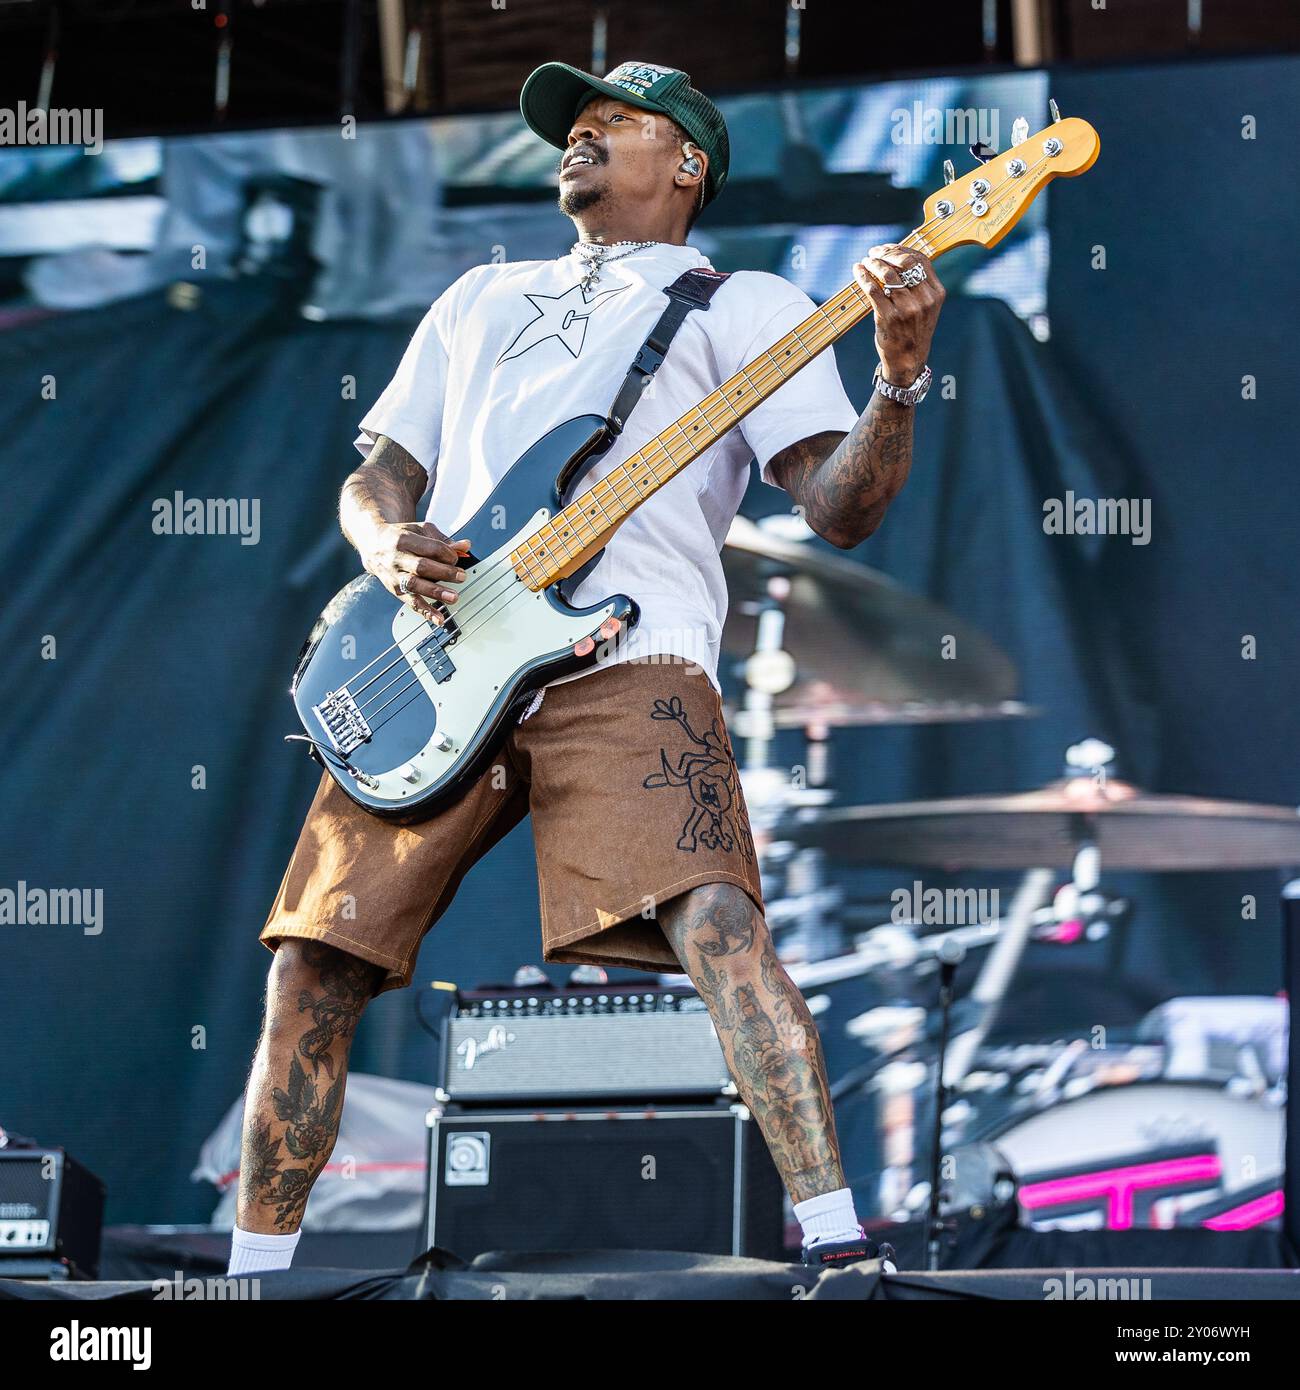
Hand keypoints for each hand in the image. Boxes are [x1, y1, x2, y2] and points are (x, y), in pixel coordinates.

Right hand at [363, 520, 470, 625]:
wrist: (374, 545)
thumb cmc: (401, 537)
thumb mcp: (421, 531)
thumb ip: (443, 540)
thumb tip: (465, 546)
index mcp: (405, 540)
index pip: (430, 547)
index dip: (447, 553)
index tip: (456, 557)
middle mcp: (398, 558)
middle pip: (422, 566)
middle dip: (444, 572)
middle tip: (461, 576)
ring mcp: (395, 575)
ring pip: (415, 585)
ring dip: (436, 592)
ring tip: (453, 597)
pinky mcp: (395, 590)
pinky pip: (411, 602)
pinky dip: (425, 612)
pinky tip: (438, 618)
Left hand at [853, 245, 944, 386]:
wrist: (908, 361)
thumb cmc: (913, 330)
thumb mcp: (925, 306)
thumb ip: (918, 284)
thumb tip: (897, 255)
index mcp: (936, 293)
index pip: (920, 259)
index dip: (901, 248)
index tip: (887, 248)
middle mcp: (924, 300)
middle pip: (905, 262)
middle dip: (886, 253)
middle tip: (874, 253)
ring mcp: (907, 309)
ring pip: (888, 274)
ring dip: (873, 263)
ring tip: (865, 262)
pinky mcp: (889, 318)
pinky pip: (874, 290)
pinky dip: (863, 277)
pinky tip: (858, 271)